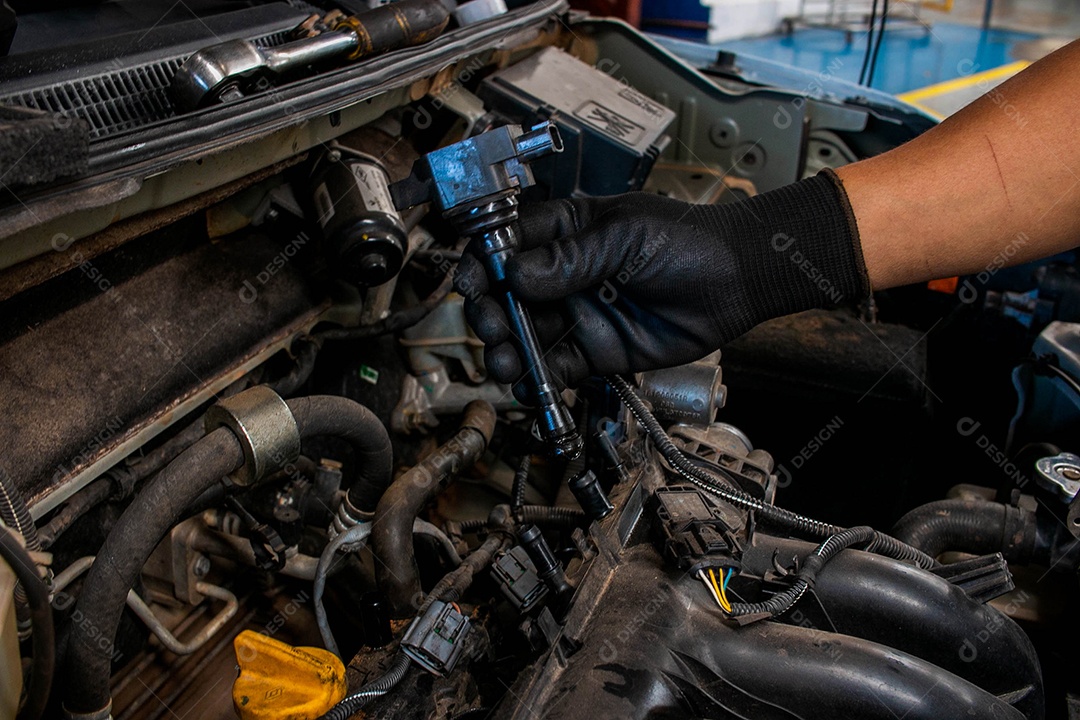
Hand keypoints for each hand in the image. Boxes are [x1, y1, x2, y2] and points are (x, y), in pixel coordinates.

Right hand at [454, 174, 868, 395]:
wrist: (736, 282)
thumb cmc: (686, 242)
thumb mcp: (624, 238)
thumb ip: (570, 259)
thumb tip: (517, 275)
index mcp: (565, 232)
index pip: (508, 246)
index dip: (484, 264)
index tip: (472, 283)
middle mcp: (564, 275)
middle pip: (509, 296)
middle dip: (493, 313)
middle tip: (493, 327)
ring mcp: (579, 314)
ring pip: (528, 336)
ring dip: (509, 351)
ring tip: (505, 363)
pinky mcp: (597, 351)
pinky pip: (557, 366)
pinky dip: (538, 377)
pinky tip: (527, 383)